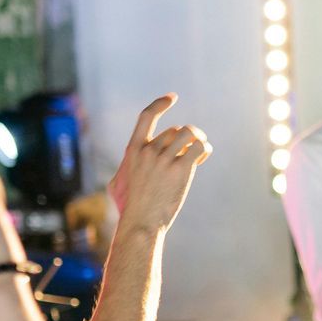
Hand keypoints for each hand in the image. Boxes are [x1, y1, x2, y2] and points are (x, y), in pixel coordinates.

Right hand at [107, 94, 211, 231]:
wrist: (141, 222)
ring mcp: (164, 159)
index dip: (159, 104)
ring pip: (189, 134)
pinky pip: (199, 147)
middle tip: (190, 153)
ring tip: (199, 153)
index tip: (171, 98)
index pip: (146, 117)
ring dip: (199, 139)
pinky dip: (204, 149)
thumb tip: (121, 174)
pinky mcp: (180, 169)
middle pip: (174, 130)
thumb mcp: (117, 185)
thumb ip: (122, 173)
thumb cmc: (130, 208)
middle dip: (186, 138)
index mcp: (133, 151)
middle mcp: (148, 151)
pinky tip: (201, 159)